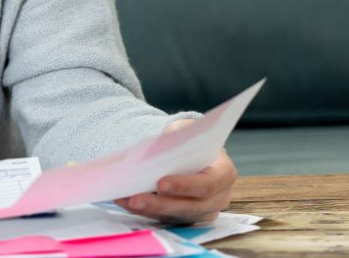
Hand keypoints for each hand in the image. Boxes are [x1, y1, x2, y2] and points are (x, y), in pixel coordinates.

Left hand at [113, 119, 237, 224]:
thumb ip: (176, 140)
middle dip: (161, 204)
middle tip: (136, 199)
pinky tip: (124, 201)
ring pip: (175, 216)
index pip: (208, 184)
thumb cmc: (189, 140)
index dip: (185, 186)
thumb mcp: (185, 131)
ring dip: (148, 210)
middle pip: (190, 207)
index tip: (161, 183)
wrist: (187, 150)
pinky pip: (164, 218)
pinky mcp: (185, 218)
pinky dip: (143, 210)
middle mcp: (218, 197)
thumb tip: (156, 150)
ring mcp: (202, 211)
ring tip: (125, 201)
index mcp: (224, 173)